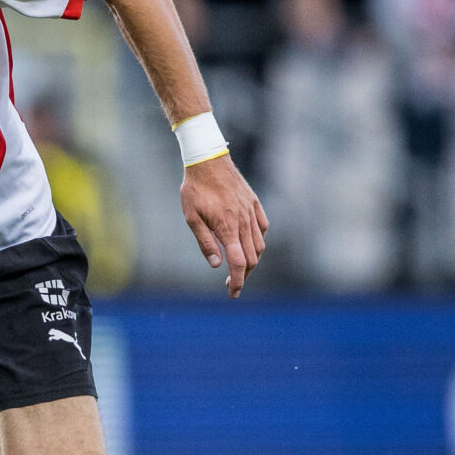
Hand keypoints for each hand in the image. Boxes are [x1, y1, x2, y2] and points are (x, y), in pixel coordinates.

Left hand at [180, 154, 267, 298]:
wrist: (208, 160)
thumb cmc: (195, 189)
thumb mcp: (192, 217)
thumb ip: (205, 242)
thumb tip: (215, 264)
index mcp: (227, 228)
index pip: (238, 263)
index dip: (237, 282)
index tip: (232, 293)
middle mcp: (244, 222)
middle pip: (251, 258)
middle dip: (243, 275)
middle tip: (230, 284)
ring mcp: (251, 212)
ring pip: (259, 245)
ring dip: (251, 260)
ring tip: (239, 267)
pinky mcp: (255, 203)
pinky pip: (263, 228)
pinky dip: (258, 241)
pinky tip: (248, 244)